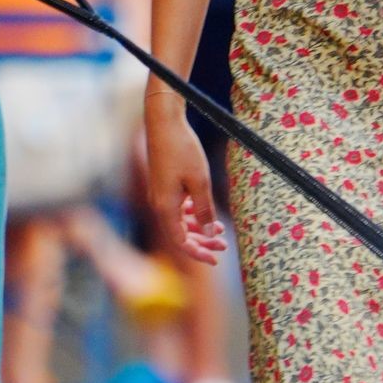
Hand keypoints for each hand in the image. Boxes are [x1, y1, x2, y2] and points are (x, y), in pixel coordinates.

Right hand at [144, 99, 226, 265]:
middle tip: (224, 247)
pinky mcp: (163, 185)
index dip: (198, 253)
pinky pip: (177, 207)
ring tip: (220, 229)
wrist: (163, 122)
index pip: (181, 242)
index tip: (216, 260)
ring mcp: (160, 194)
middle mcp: (159, 204)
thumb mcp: (199, 181)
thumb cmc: (181, 149)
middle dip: (202, 242)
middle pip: (180, 234)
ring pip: (180, 221)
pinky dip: (191, 213)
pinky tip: (204, 210)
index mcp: (165, 208)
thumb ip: (204, 209)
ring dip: (199, 227)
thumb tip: (210, 233)